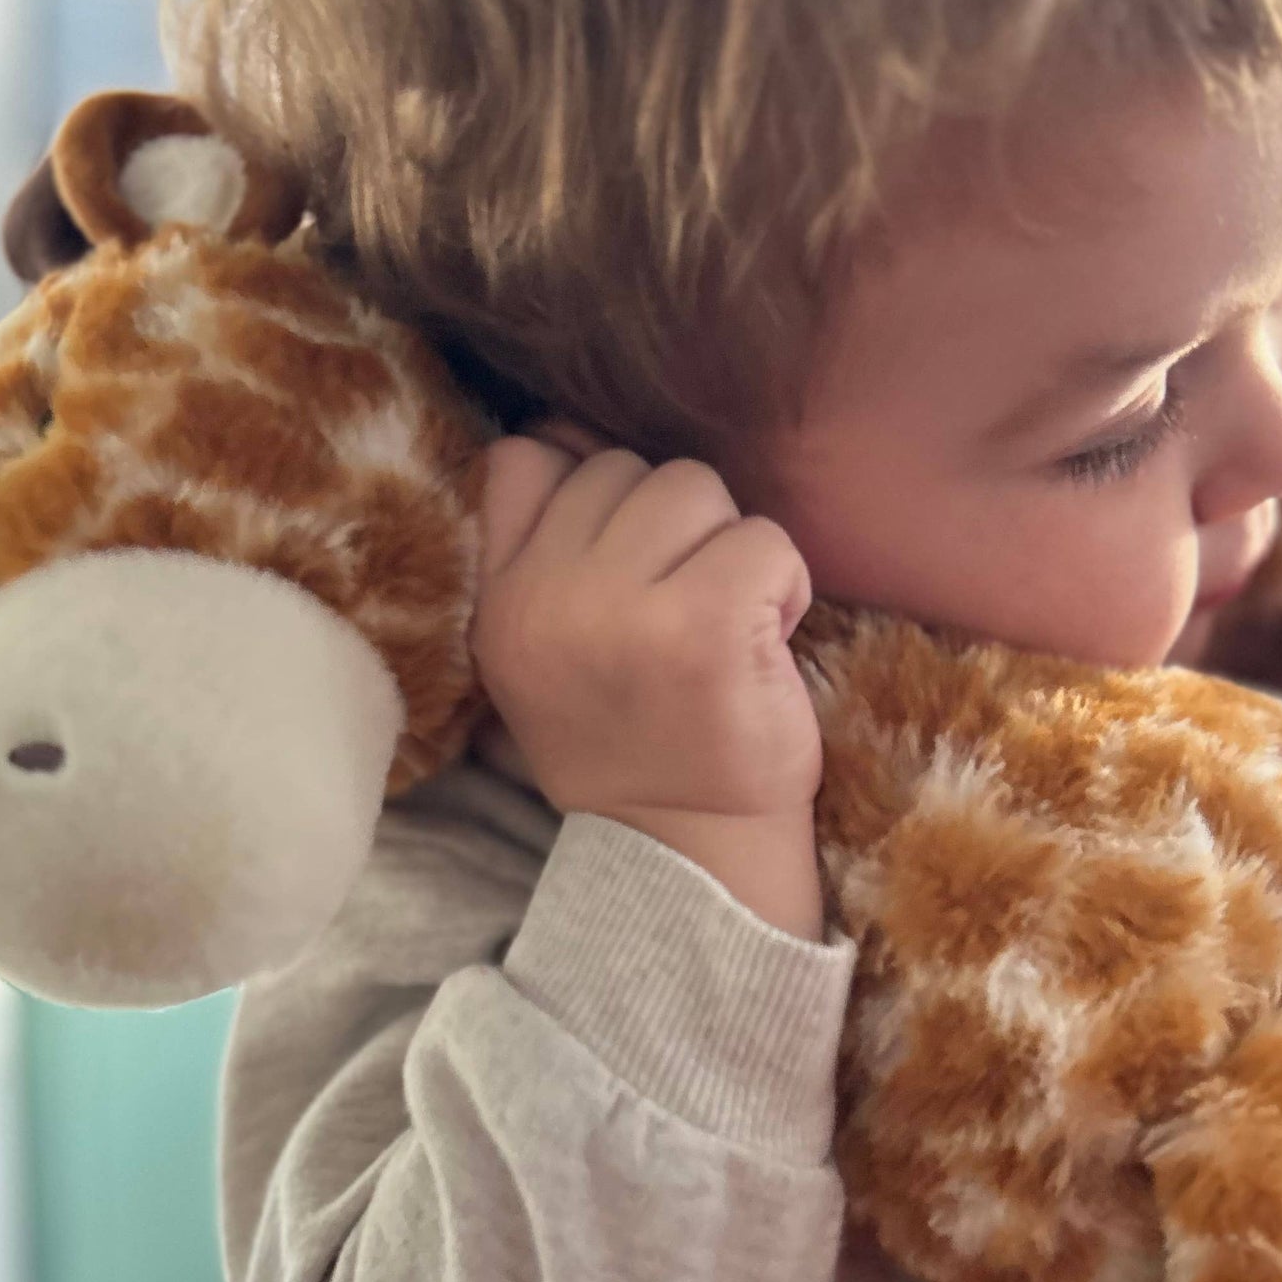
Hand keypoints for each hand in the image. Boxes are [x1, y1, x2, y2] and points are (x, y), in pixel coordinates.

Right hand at [473, 437, 825, 936]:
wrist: (690, 850)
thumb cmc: (635, 738)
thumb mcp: (543, 649)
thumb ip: (544, 549)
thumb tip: (570, 431)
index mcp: (497, 604)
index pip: (521, 464)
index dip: (583, 482)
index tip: (623, 551)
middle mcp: (544, 600)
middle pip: (623, 468)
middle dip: (670, 528)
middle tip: (680, 613)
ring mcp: (620, 611)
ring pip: (694, 488)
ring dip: (727, 549)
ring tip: (723, 626)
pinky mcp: (704, 625)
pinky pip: (763, 540)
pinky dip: (783, 585)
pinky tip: (762, 644)